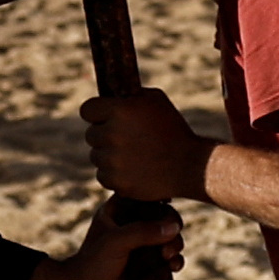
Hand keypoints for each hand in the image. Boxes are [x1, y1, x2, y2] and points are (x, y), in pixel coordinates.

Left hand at [24, 197, 177, 279]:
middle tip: (169, 244)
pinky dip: (175, 261)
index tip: (169, 206)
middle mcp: (130, 225)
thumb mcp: (116, 242)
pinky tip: (173, 268)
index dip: (161, 199)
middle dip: (172, 228)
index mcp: (118, 210)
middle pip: (163, 216)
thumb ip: (143, 231)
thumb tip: (174, 227)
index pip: (145, 196)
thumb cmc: (93, 264)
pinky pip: (168, 258)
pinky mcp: (146, 265)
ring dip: (176, 245)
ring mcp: (139, 245)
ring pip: (169, 237)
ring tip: (169, 257)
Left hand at [86, 86, 210, 203]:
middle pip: (90, 135)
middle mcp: (111, 134)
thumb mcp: (156, 101)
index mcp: (119, 110)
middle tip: (127, 139)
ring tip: (135, 156)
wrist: (191, 166)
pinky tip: (134, 170)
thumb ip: (129, 97)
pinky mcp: (115, 181)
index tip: (105, 118)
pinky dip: (115, 175)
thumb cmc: (174, 130)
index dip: (97, 113)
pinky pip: (103, 176)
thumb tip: (111, 98)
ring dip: (110, 156)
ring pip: (96, 156)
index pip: (87, 110)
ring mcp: (112, 160)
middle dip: (105, 135)